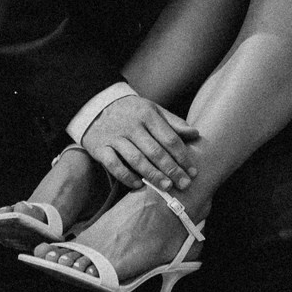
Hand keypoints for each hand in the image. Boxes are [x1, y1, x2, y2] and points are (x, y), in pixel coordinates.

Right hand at [81, 93, 199, 192]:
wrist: (95, 104)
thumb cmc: (131, 111)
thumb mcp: (152, 110)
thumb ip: (173, 123)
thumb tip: (196, 134)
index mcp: (147, 114)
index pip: (169, 138)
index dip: (183, 157)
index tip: (193, 171)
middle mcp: (132, 125)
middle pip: (155, 151)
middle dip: (172, 170)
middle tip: (184, 185)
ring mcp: (114, 136)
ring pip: (136, 159)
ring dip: (152, 175)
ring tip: (166, 187)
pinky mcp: (99, 147)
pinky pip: (113, 165)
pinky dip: (126, 176)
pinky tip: (137, 185)